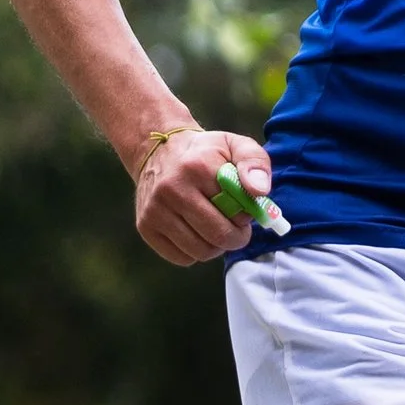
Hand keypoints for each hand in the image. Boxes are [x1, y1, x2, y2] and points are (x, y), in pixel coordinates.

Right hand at [132, 124, 273, 265]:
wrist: (158, 152)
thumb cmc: (205, 153)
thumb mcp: (235, 145)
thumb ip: (255, 163)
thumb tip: (260, 191)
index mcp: (198, 166)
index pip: (236, 210)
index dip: (246, 216)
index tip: (244, 210)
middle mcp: (172, 189)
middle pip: (218, 235)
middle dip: (236, 238)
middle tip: (237, 229)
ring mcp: (155, 210)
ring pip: (200, 252)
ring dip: (216, 247)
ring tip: (216, 229)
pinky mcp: (145, 227)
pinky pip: (181, 258)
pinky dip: (195, 253)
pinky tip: (196, 233)